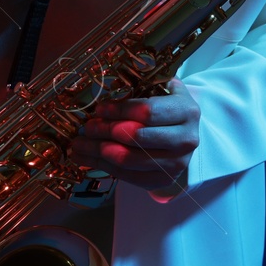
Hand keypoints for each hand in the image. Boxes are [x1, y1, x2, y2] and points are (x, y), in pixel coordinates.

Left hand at [69, 77, 199, 198]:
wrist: (185, 137)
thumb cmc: (169, 110)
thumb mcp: (165, 91)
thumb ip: (145, 86)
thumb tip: (107, 88)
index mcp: (186, 112)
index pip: (147, 111)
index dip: (119, 110)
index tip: (99, 108)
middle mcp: (186, 140)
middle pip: (135, 136)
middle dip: (104, 131)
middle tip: (86, 127)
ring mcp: (176, 163)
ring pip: (127, 159)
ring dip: (97, 151)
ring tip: (79, 143)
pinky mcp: (163, 180)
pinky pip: (126, 175)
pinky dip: (102, 166)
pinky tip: (86, 157)